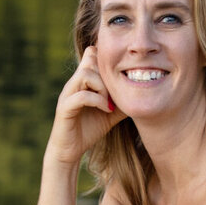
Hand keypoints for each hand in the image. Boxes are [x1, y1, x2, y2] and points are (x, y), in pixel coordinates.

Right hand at [44, 46, 124, 167]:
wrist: (70, 151)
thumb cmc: (89, 130)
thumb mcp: (111, 113)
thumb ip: (121, 102)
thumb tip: (141, 94)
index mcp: (83, 81)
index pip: (92, 53)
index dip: (107, 60)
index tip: (120, 79)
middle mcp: (74, 83)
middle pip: (91, 58)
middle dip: (108, 74)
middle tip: (115, 94)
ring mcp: (68, 94)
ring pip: (85, 74)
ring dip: (103, 87)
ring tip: (110, 103)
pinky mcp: (64, 108)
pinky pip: (81, 96)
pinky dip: (97, 101)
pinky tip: (106, 111)